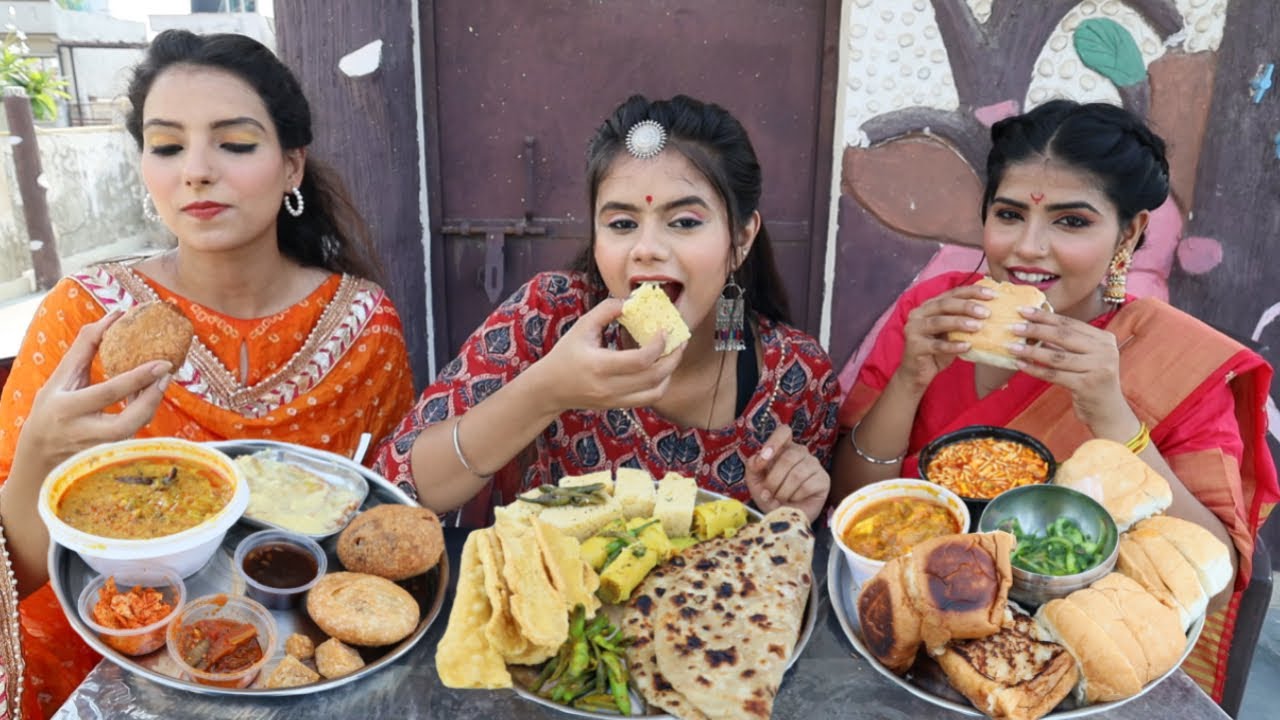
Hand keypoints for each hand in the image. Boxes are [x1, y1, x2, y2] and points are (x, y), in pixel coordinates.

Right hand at [10, 313, 172, 482]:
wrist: (39, 454)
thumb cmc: (50, 409)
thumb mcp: (61, 378)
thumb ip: (85, 348)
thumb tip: (115, 315)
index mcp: (67, 409)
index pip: (109, 392)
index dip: (138, 377)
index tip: (163, 362)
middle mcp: (83, 432)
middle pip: (126, 422)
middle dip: (151, 398)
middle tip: (168, 373)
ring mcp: (98, 449)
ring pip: (135, 430)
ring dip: (151, 404)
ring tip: (160, 380)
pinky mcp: (109, 456)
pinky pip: (134, 434)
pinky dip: (144, 413)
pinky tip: (149, 395)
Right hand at [537, 299, 684, 412]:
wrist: (550, 388)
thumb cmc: (565, 354)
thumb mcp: (581, 327)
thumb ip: (605, 310)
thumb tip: (630, 302)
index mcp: (600, 366)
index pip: (641, 360)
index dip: (659, 345)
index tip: (665, 329)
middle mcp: (610, 386)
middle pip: (654, 376)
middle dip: (673, 357)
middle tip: (680, 340)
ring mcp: (615, 399)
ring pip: (656, 391)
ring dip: (670, 372)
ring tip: (674, 354)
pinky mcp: (618, 405)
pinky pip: (648, 398)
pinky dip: (661, 384)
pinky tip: (662, 369)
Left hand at [745, 425, 828, 522]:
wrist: (783, 517)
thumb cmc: (770, 496)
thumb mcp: (755, 480)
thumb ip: (753, 466)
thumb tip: (759, 458)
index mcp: (784, 448)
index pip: (783, 432)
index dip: (773, 443)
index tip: (764, 459)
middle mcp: (801, 452)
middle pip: (787, 457)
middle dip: (773, 480)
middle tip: (768, 493)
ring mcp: (814, 465)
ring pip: (797, 473)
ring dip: (783, 491)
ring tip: (780, 498)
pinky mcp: (823, 479)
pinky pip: (807, 486)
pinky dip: (795, 496)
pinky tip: (794, 499)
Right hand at [894, 284, 995, 392]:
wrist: (918, 372)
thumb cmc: (938, 350)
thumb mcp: (952, 333)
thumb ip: (964, 322)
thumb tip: (991, 314)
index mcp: (930, 306)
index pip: (952, 293)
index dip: (972, 291)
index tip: (992, 294)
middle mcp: (919, 313)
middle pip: (944, 304)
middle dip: (967, 306)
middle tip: (986, 313)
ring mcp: (914, 329)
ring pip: (938, 322)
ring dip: (960, 323)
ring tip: (978, 327)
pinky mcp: (914, 346)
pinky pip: (936, 345)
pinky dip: (953, 346)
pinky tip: (967, 346)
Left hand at [1008, 306, 1132, 432]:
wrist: (1108, 411)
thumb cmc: (1091, 380)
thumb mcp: (1084, 357)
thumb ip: (1065, 343)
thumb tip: (1033, 327)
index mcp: (1104, 339)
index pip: (1069, 323)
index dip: (1045, 316)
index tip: (1023, 311)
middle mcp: (1105, 350)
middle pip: (1063, 336)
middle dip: (1036, 330)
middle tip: (1013, 327)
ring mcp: (1098, 368)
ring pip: (1057, 356)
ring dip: (1031, 352)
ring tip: (1012, 347)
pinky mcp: (1087, 385)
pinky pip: (1054, 375)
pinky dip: (1035, 370)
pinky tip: (1020, 365)